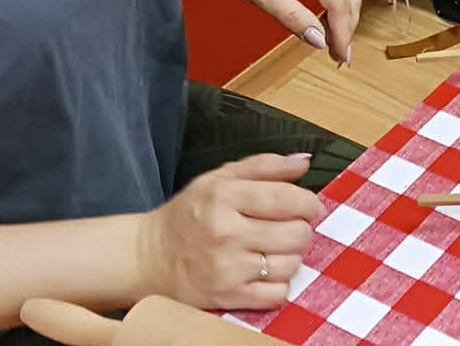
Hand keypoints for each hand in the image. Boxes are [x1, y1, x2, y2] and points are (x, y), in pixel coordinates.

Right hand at [138, 154, 322, 310]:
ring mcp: (228, 268)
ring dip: (289, 256)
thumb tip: (304, 162)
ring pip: (292, 264)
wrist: (151, 257)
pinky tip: (263, 272)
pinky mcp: (228, 297)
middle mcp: (226, 233)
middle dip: (300, 229)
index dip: (308, 203)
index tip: (307, 206)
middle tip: (287, 227)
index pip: (288, 199)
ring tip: (271, 249)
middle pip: (297, 234)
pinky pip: (278, 293)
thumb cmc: (189, 214)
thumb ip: (264, 166)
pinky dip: (278, 284)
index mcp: (224, 196)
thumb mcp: (219, 178)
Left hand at [209, 0, 362, 63]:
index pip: (338, 2)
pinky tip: (332, 20)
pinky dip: (343, 3)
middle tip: (338, 55)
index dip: (342, 32)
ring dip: (347, 16)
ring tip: (336, 41)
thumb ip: (293, 17)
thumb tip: (318, 40)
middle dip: (347, 28)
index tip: (340, 56)